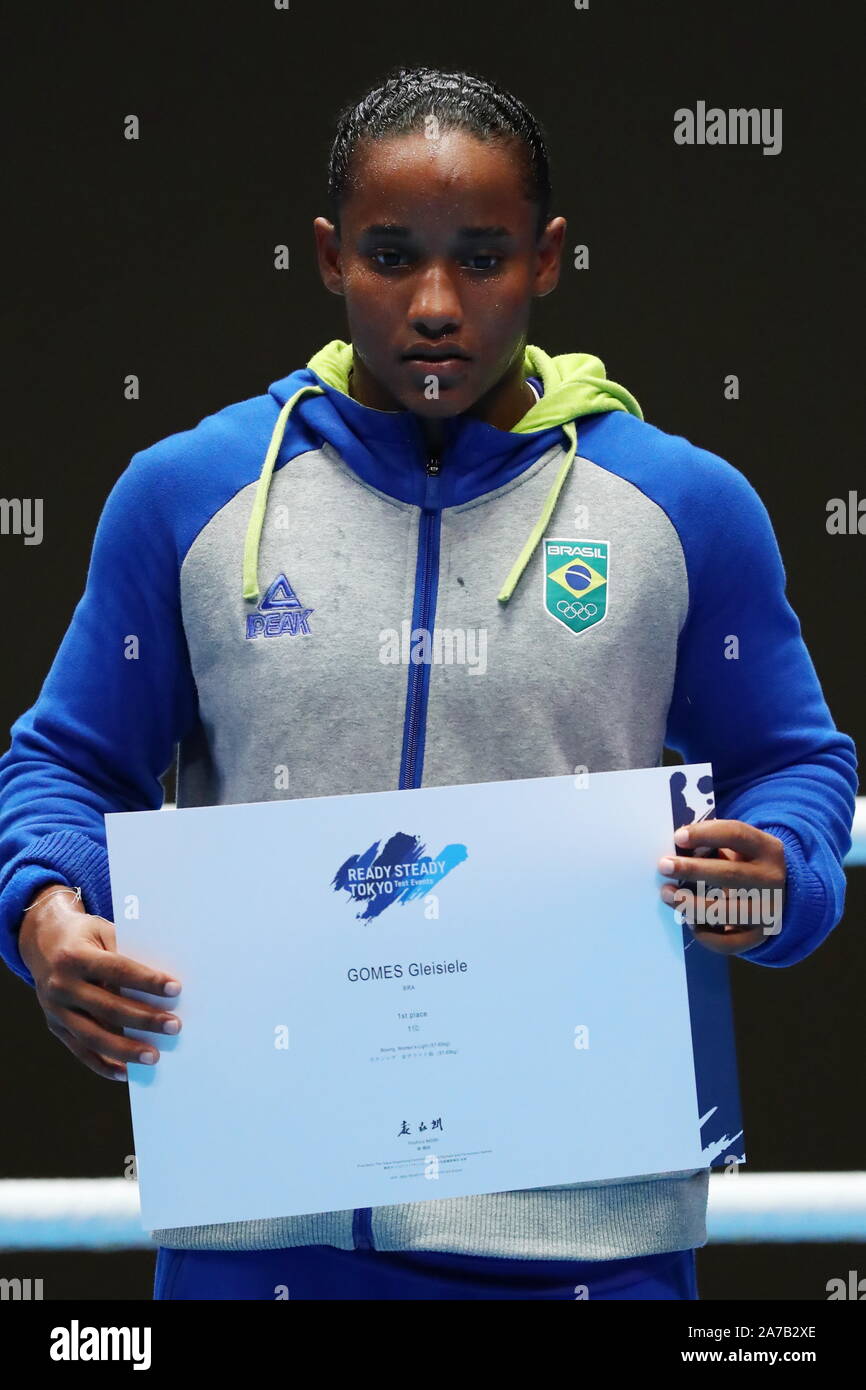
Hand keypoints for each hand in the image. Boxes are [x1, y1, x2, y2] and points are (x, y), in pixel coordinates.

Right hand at [17, 884, 182, 1080]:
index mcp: (75, 956)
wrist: (42, 942)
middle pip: (107, 1007)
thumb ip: (126, 953)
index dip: (146, 981)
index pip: (117, 970)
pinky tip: (125, 1072)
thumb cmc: (85, 936)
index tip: (175, 989)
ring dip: (126, 1049)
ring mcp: (55, 1009)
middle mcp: (61, 985)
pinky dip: (102, 1064)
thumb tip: (161, 983)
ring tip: (154, 1056)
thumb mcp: (102, 931)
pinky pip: (80, 1050)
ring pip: (93, 1035)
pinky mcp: (55, 1026)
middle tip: (174, 1026)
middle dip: (144, 1019)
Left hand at [657, 820, 786, 954]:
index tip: (678, 837)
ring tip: (668, 894)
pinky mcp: (760, 936)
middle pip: (730, 874)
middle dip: (692, 870)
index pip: (737, 835)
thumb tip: (676, 853)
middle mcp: (772, 880)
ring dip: (691, 904)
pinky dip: (705, 935)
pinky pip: (728, 943)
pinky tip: (689, 921)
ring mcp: (769, 911)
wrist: (781, 894)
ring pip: (726, 911)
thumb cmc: (745, 864)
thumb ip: (712, 846)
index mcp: (767, 849)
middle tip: (664, 866)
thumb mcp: (738, 848)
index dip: (706, 834)